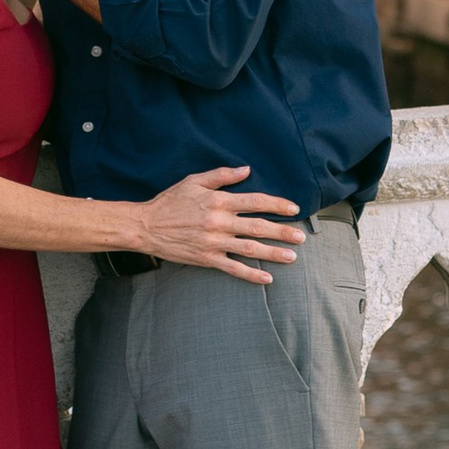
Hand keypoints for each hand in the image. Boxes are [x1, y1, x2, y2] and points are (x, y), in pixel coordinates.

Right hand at [131, 166, 305, 287]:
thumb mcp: (193, 181)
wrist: (146, 226)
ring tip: (292, 257)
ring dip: (273, 253)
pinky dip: (251, 274)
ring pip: (249, 249)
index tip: (294, 209)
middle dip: (282, 232)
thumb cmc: (170, 202)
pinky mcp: (206, 259)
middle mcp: (219, 222)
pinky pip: (233, 268)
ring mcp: (214, 242)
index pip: (255, 201)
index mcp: (219, 201)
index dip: (277, 204)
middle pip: (258, 227)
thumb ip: (221, 176)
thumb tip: (246, 170)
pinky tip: (267, 278)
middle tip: (302, 237)